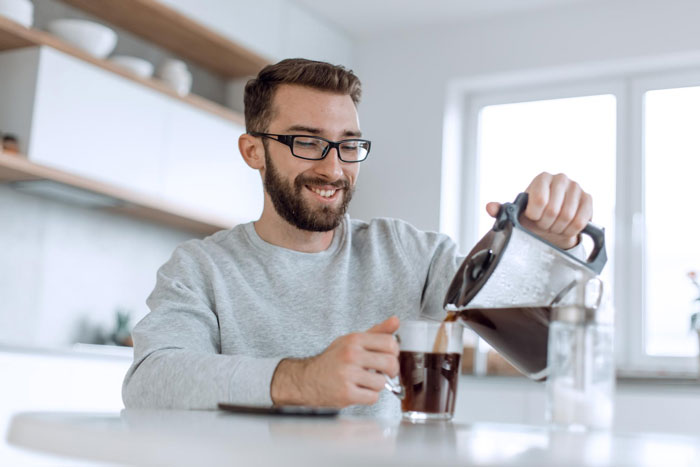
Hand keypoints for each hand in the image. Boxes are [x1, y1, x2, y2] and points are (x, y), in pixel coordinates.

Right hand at [270, 316, 399, 407]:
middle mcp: (351, 355)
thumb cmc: (332, 360)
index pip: (390, 342)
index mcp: (354, 340)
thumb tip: (395, 320)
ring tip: (365, 381)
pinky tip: (359, 390)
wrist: (307, 379)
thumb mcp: (351, 341)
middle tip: (383, 372)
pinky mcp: (346, 393)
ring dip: (376, 385)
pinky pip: (372, 397)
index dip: (394, 352)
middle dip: (391, 370)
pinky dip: (368, 396)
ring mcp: (348, 374)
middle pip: (390, 363)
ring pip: (382, 383)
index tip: (388, 356)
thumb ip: (376, 332)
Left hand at [486, 172, 591, 249]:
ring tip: (553, 225)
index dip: (536, 216)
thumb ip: (501, 210)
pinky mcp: (588, 199)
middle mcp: (561, 179)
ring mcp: (576, 188)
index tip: (534, 218)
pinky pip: (581, 221)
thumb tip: (489, 207)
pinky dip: (571, 230)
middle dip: (546, 224)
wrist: (551, 222)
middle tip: (544, 224)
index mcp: (541, 179)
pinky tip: (565, 227)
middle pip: (554, 211)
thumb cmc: (532, 215)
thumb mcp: (515, 213)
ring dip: (558, 228)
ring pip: (568, 217)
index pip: (539, 201)